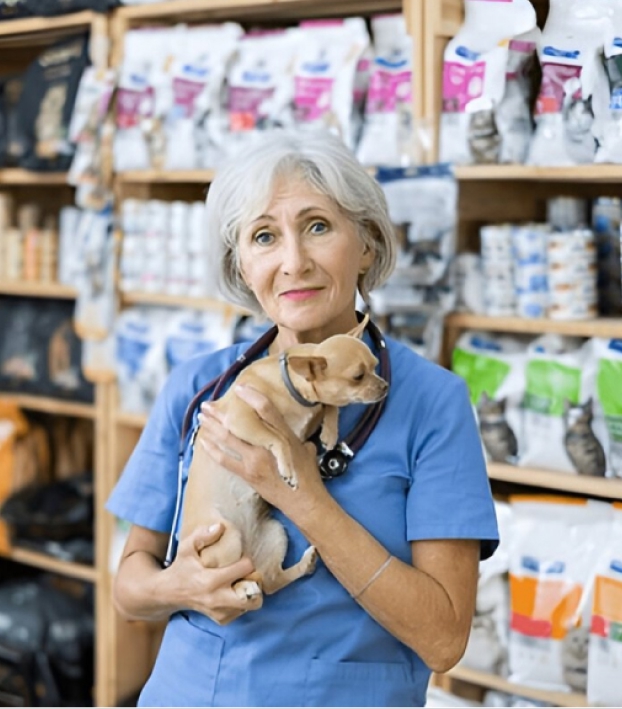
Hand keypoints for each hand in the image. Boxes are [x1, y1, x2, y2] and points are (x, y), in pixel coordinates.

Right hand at [167, 523, 261, 624]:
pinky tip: (234, 592)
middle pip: (252, 598)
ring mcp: (218, 612)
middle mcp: (217, 599)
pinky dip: (241, 603)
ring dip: (250, 594)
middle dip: (256, 585)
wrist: (168, 593)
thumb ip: (201, 535)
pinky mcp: (219, 619)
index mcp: (211, 580)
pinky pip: (239, 613)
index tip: (243, 556)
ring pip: (248, 606)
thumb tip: (220, 527)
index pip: (243, 569)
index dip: (247, 561)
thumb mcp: (186, 548)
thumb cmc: (181, 568)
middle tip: (251, 575)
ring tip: (243, 582)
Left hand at [198, 385, 328, 518]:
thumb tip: (288, 430)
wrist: (304, 501)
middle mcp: (267, 445)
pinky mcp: (248, 474)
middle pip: (239, 423)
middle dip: (220, 413)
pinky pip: (225, 460)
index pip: (266, 409)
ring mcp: (255, 460)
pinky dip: (212, 450)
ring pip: (228, 439)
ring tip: (201, 418)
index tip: (239, 388)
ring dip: (212, 428)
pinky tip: (203, 441)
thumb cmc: (308, 475)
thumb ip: (294, 437)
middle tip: (207, 405)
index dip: (252, 396)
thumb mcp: (305, 449)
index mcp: (284, 435)